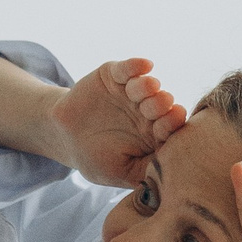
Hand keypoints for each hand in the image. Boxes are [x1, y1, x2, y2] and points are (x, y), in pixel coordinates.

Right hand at [50, 60, 187, 189]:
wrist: (65, 138)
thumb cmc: (98, 159)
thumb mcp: (123, 173)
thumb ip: (146, 171)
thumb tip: (170, 176)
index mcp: (155, 134)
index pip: (170, 128)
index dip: (173, 123)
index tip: (176, 118)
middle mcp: (148, 112)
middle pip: (161, 104)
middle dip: (162, 104)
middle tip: (162, 103)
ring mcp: (131, 93)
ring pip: (146, 85)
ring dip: (149, 86)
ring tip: (150, 86)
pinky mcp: (114, 76)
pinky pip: (127, 68)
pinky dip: (135, 65)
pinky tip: (145, 65)